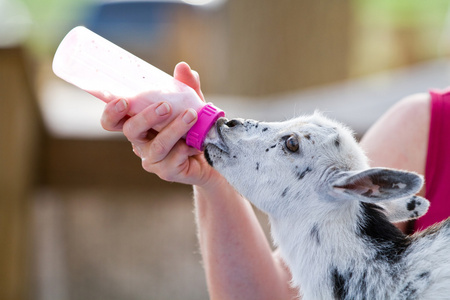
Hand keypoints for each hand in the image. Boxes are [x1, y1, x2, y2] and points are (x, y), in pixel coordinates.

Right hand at [100, 62, 220, 186]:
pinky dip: (187, 146)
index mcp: (139, 125)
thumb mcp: (192, 104)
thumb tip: (182, 67)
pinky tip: (196, 142)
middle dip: (147, 116)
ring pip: (158, 145)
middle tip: (165, 106)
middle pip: (131, 131)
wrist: (212, 156)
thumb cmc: (194, 129)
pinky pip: (175, 158)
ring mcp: (153, 160)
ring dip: (175, 128)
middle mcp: (141, 143)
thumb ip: (186, 87)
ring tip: (192, 115)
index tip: (123, 100)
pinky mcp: (168, 172)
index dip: (111, 112)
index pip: (114, 121)